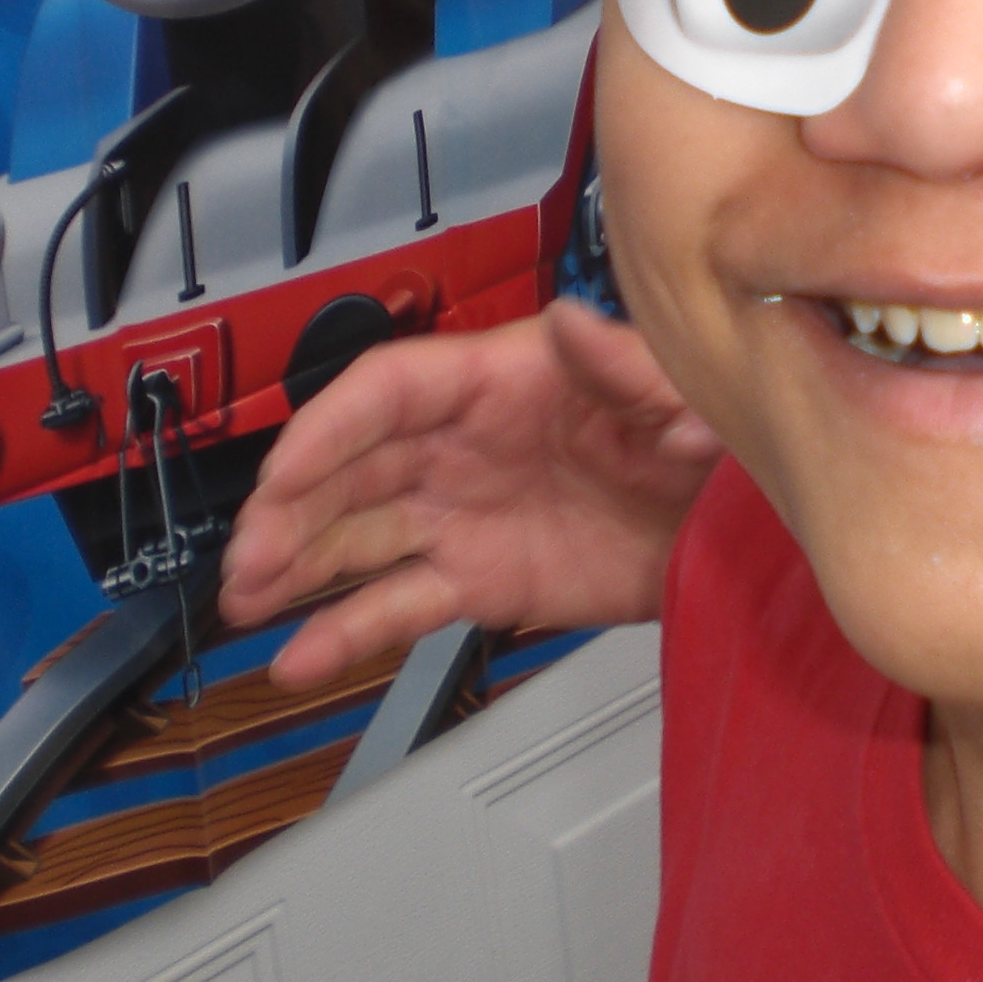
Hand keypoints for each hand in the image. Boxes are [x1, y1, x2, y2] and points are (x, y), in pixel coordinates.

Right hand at [221, 298, 723, 688]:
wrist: (737, 523)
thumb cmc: (709, 432)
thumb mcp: (678, 391)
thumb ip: (624, 363)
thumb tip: (573, 323)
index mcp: (498, 381)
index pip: (387, 392)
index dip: (327, 429)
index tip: (283, 471)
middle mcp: (464, 445)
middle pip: (350, 468)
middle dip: (289, 511)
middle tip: (249, 558)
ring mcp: (464, 516)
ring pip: (356, 538)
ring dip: (295, 567)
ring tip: (244, 602)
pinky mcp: (480, 581)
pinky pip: (399, 605)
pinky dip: (345, 633)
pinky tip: (298, 658)